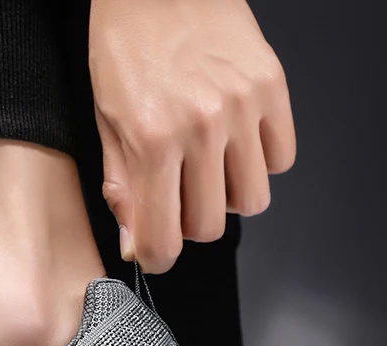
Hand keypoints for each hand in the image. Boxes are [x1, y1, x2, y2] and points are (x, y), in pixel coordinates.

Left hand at [90, 0, 294, 272]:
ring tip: (208, 170)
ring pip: (252, 202)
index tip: (156, 251)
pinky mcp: (272, 87)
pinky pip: (281, 160)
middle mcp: (202, 129)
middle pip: (210, 227)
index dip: (158, 257)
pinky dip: (258, 164)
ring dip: (227, 199)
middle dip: (188, 225)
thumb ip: (123, 190)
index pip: (164, 238)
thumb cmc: (124, 47)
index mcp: (152, 142)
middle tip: (176, 199)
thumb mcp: (106, 123)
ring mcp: (243, 108)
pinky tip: (234, 146)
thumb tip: (136, 245)